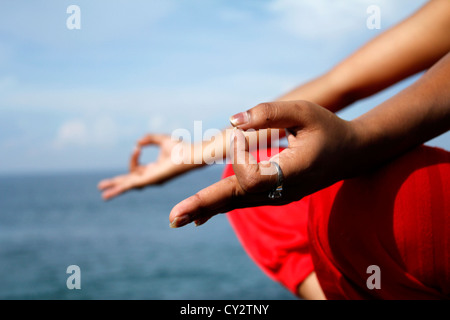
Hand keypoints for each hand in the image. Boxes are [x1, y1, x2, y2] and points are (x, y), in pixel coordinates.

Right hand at [98, 134, 198, 199]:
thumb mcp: (161, 140)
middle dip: (115, 184)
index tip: (138, 147)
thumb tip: (138, 143)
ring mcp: (151, 180)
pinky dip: (122, 186)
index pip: (135, 168)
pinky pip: (133, 184)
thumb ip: (149, 139)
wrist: (190, 154)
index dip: (133, 158)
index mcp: (153, 170)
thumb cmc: (181, 148)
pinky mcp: (151, 180)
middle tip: (101, 187)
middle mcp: (151, 177)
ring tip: (103, 194)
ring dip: (115, 189)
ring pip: (129, 186)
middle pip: (129, 182)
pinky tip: (112, 189)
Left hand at [169, 100, 358, 227]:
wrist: (351, 154)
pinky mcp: (274, 195)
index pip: (250, 177)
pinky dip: (220, 206)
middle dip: (203, 206)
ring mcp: (278, 197)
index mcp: (290, 174)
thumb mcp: (304, 112)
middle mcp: (282, 192)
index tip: (241, 133)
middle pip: (236, 201)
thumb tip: (231, 122)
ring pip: (236, 203)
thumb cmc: (328, 129)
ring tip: (177, 220)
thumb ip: (268, 113)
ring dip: (206, 209)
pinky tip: (200, 217)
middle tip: (173, 218)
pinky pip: (242, 201)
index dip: (238, 156)